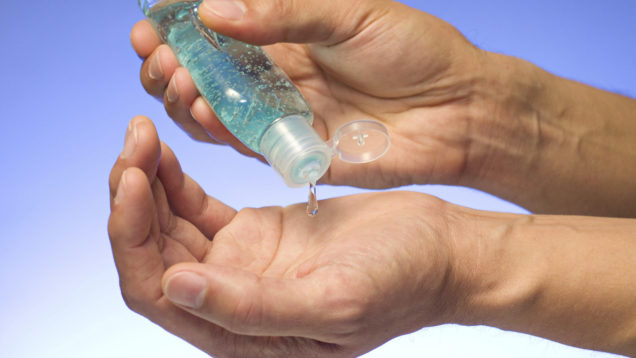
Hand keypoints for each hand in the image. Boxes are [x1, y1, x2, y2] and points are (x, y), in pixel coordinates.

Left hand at [108, 116, 454, 356]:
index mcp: (241, 335)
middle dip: (130, 199)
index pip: (157, 292)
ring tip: (141, 135)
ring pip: (168, 228)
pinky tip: (166, 152)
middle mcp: (229, 302)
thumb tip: (176, 288)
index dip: (132, 239)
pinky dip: (175, 180)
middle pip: (153, 255)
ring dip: (147, 183)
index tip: (132, 179)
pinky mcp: (253, 234)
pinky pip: (196, 208)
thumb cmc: (402, 283)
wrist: (438, 249)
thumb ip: (253, 309)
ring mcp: (239, 266)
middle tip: (133, 143)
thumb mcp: (332, 302)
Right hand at [131, 0, 485, 188]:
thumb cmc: (413, 51)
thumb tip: (214, 10)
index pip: (216, 29)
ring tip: (175, 80)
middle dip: (170, 64)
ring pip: (214, 110)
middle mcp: (275, 75)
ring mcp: (281, 113)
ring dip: (184, 96)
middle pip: (204, 72)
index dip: (179, 26)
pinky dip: (217, 129)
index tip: (152, 24)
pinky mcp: (293, 150)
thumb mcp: (349, 14)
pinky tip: (203, 111)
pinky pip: (244, 143)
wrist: (457, 108)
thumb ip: (283, 14)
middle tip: (157, 55)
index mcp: (285, 34)